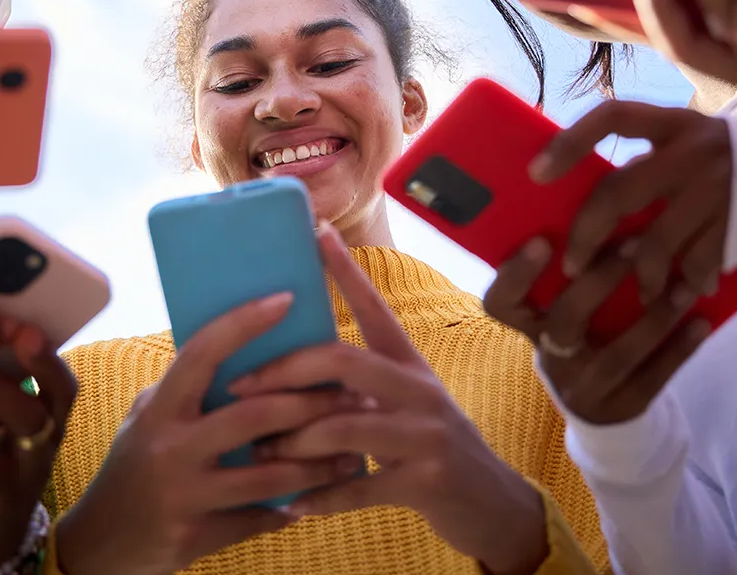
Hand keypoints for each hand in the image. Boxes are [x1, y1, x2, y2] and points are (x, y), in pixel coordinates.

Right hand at [55, 292, 363, 574]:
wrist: (98, 545)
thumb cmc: (130, 466)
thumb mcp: (143, 419)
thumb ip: (181, 390)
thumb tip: (231, 346)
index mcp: (160, 409)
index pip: (202, 353)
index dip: (243, 324)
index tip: (284, 300)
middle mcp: (171, 448)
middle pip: (252, 416)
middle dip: (308, 404)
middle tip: (351, 394)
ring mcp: (183, 495)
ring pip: (267, 476)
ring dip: (316, 465)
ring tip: (351, 454)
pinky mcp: (194, 538)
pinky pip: (255, 520)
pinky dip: (288, 510)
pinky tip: (315, 499)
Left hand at [230, 226, 547, 574]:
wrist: (496, 505)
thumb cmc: (431, 445)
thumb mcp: (405, 403)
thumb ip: (361, 385)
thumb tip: (296, 372)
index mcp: (408, 363)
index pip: (374, 306)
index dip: (346, 269)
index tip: (317, 231)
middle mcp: (418, 388)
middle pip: (344, 360)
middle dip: (285, 370)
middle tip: (240, 385)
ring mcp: (425, 434)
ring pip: (344, 425)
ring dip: (294, 441)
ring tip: (260, 453)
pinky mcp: (427, 482)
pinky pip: (360, 487)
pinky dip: (322, 497)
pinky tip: (292, 505)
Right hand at [485, 238, 708, 422]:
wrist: (596, 407)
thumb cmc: (576, 336)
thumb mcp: (556, 312)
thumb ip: (561, 277)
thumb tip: (586, 216)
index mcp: (527, 325)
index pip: (500, 303)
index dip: (516, 274)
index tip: (542, 240)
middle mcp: (550, 357)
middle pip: (565, 321)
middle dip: (600, 281)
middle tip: (635, 244)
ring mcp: (585, 387)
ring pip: (617, 354)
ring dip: (653, 317)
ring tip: (683, 285)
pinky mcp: (623, 406)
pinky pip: (653, 377)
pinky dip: (678, 348)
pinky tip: (699, 323)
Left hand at [529, 100, 732, 298]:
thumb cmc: (709, 150)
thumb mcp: (677, 137)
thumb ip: (640, 161)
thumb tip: (576, 197)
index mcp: (669, 123)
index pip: (612, 118)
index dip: (571, 141)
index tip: (535, 173)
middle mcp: (691, 151)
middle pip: (619, 192)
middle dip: (587, 233)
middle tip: (571, 265)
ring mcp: (715, 188)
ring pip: (658, 240)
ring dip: (640, 273)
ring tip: (633, 292)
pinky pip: (702, 260)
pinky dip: (688, 281)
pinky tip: (678, 295)